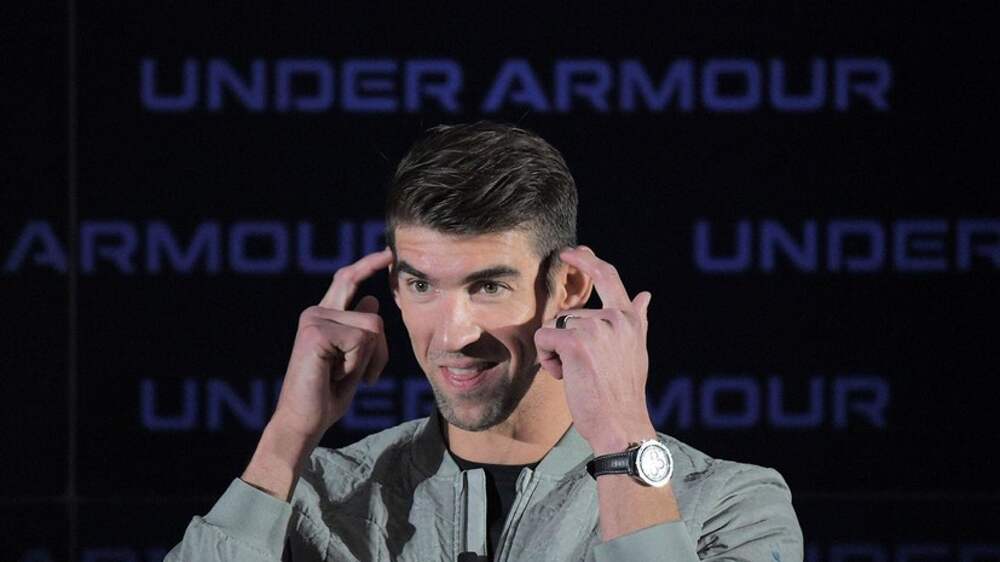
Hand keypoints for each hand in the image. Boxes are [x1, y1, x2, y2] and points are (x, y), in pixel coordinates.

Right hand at [270, 247, 392, 442]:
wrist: (304, 422)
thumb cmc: (327, 396)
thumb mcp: (354, 361)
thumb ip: (362, 334)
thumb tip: (372, 301)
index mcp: (324, 317)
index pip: (347, 281)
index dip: (368, 265)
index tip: (388, 254)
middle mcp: (316, 312)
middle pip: (373, 316)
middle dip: (378, 352)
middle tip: (364, 377)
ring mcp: (314, 319)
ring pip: (372, 329)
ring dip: (368, 361)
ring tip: (342, 377)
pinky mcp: (315, 331)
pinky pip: (361, 341)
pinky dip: (356, 365)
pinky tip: (333, 376)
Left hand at [534, 246, 655, 454]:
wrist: (621, 425)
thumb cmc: (623, 393)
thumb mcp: (636, 351)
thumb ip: (637, 320)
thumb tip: (646, 295)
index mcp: (629, 320)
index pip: (608, 277)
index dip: (586, 261)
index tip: (568, 252)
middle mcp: (615, 319)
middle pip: (569, 313)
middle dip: (564, 340)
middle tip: (580, 366)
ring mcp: (595, 329)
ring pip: (554, 327)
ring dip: (557, 353)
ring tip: (578, 375)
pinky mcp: (575, 343)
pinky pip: (544, 338)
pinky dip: (547, 359)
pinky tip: (566, 376)